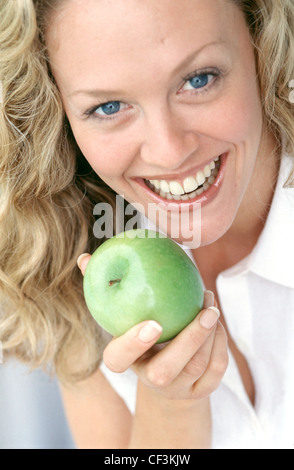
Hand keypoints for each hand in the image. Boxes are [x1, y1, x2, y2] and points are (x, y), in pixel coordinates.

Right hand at [78, 253, 227, 402]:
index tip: (153, 323)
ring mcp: (177, 389)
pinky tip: (217, 321)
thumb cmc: (140, 332)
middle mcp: (150, 380)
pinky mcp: (201, 391)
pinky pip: (216, 368)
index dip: (133, 344)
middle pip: (167, 370)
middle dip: (191, 339)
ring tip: (211, 304)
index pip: (119, 359)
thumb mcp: (121, 313)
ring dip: (210, 334)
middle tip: (206, 309)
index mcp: (125, 360)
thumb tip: (84, 258)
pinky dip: (220, 342)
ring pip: (197, 366)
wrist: (168, 375)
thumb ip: (104, 287)